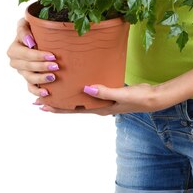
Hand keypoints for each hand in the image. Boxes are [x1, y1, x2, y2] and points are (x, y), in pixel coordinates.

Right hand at [7, 18, 58, 98]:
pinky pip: (30, 88)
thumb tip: (29, 42)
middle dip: (42, 67)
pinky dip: (37, 92)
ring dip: (41, 79)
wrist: (36, 34)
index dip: (38, 56)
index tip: (52, 56)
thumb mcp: (25, 23)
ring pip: (30, 78)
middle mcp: (16, 62)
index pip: (26, 55)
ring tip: (53, 77)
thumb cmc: (31, 27)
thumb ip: (23, 29)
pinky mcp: (28, 78)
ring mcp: (22, 72)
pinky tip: (46, 93)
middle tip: (56, 66)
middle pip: (28, 67)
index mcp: (14, 49)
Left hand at [38, 82, 167, 114]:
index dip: (58, 108)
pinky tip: (79, 83)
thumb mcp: (121, 94)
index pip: (74, 109)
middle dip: (57, 103)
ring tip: (55, 91)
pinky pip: (91, 92)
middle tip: (40, 99)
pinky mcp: (109, 93)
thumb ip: (104, 92)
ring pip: (81, 100)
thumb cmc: (138, 97)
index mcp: (100, 108)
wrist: (153, 98)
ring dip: (68, 97)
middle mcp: (99, 106)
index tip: (42, 105)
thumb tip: (85, 88)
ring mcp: (104, 101)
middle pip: (73, 106)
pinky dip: (82, 90)